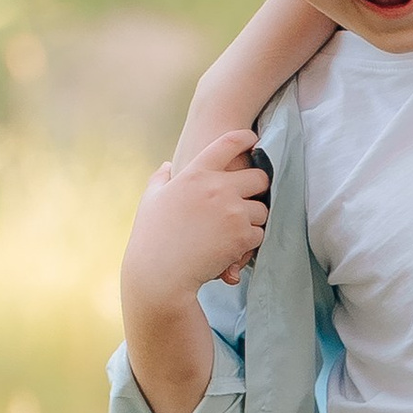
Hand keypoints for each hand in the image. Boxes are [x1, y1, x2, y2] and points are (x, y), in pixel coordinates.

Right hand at [124, 129, 270, 310]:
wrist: (159, 274)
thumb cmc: (150, 237)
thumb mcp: (151, 200)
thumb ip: (162, 179)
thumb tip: (167, 165)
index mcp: (195, 174)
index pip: (227, 144)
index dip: (245, 138)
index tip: (254, 140)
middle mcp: (217, 188)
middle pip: (259, 177)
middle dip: (258, 188)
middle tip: (250, 199)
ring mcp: (232, 211)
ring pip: (262, 209)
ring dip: (253, 219)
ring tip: (236, 230)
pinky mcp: (241, 235)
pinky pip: (259, 233)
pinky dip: (250, 241)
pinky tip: (234, 246)